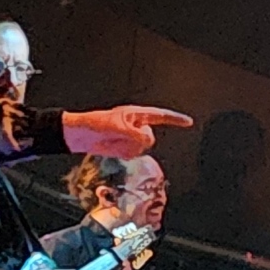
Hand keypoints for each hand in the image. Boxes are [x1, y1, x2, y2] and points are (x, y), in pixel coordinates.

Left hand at [62, 105, 195, 157]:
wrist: (80, 135)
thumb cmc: (96, 124)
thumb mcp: (119, 126)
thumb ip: (137, 134)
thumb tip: (148, 141)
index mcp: (137, 114)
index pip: (161, 116)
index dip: (176, 119)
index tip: (189, 122)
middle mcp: (137, 126)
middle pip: (151, 137)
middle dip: (138, 139)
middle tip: (121, 135)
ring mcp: (131, 137)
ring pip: (143, 147)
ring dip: (129, 147)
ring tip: (114, 140)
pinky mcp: (126, 148)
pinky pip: (134, 154)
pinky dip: (125, 153)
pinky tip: (113, 147)